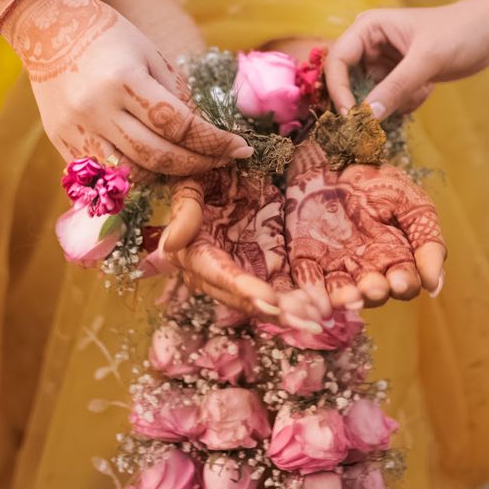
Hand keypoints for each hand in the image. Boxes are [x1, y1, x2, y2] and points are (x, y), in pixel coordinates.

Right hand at [2, 0, 250, 176]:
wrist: (49, 26)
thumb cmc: (109, 34)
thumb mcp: (149, 53)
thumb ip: (173, 93)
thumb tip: (200, 132)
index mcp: (124, 79)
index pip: (177, 123)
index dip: (213, 141)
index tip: (239, 148)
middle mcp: (97, 108)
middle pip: (157, 155)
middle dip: (197, 163)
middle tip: (221, 161)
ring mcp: (76, 128)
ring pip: (130, 174)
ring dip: (166, 175)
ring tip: (188, 164)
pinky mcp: (61, 141)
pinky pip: (103, 172)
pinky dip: (133, 174)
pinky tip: (153, 166)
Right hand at [153, 166, 323, 325]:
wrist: (230, 167)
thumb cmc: (207, 171)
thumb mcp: (193, 182)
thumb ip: (185, 211)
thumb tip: (170, 245)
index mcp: (194, 251)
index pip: (218, 274)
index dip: (241, 287)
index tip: (267, 297)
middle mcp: (215, 272)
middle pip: (242, 298)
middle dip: (272, 311)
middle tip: (303, 320)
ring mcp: (241, 272)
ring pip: (262, 302)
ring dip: (288, 314)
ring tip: (315, 320)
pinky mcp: (262, 268)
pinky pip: (279, 291)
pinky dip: (296, 302)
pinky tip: (318, 311)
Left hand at [284, 141, 445, 311]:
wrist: (337, 157)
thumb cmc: (379, 181)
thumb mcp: (410, 203)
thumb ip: (426, 240)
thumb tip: (434, 285)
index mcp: (396, 258)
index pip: (404, 282)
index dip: (403, 284)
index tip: (400, 281)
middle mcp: (368, 268)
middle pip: (373, 292)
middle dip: (373, 292)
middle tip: (372, 286)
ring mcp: (337, 264)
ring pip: (342, 291)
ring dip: (345, 298)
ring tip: (347, 296)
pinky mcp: (307, 257)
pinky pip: (309, 280)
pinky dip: (312, 292)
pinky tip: (316, 299)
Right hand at [325, 0, 488, 118]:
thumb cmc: (460, 31)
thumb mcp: (427, 59)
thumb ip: (396, 87)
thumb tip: (367, 117)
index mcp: (368, 28)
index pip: (337, 61)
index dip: (338, 90)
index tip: (350, 117)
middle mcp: (370, 45)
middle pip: (348, 82)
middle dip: (368, 101)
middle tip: (385, 116)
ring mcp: (384, 62)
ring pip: (370, 97)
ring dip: (395, 102)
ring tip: (423, 87)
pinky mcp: (399, 77)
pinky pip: (389, 101)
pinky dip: (407, 102)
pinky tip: (428, 88)